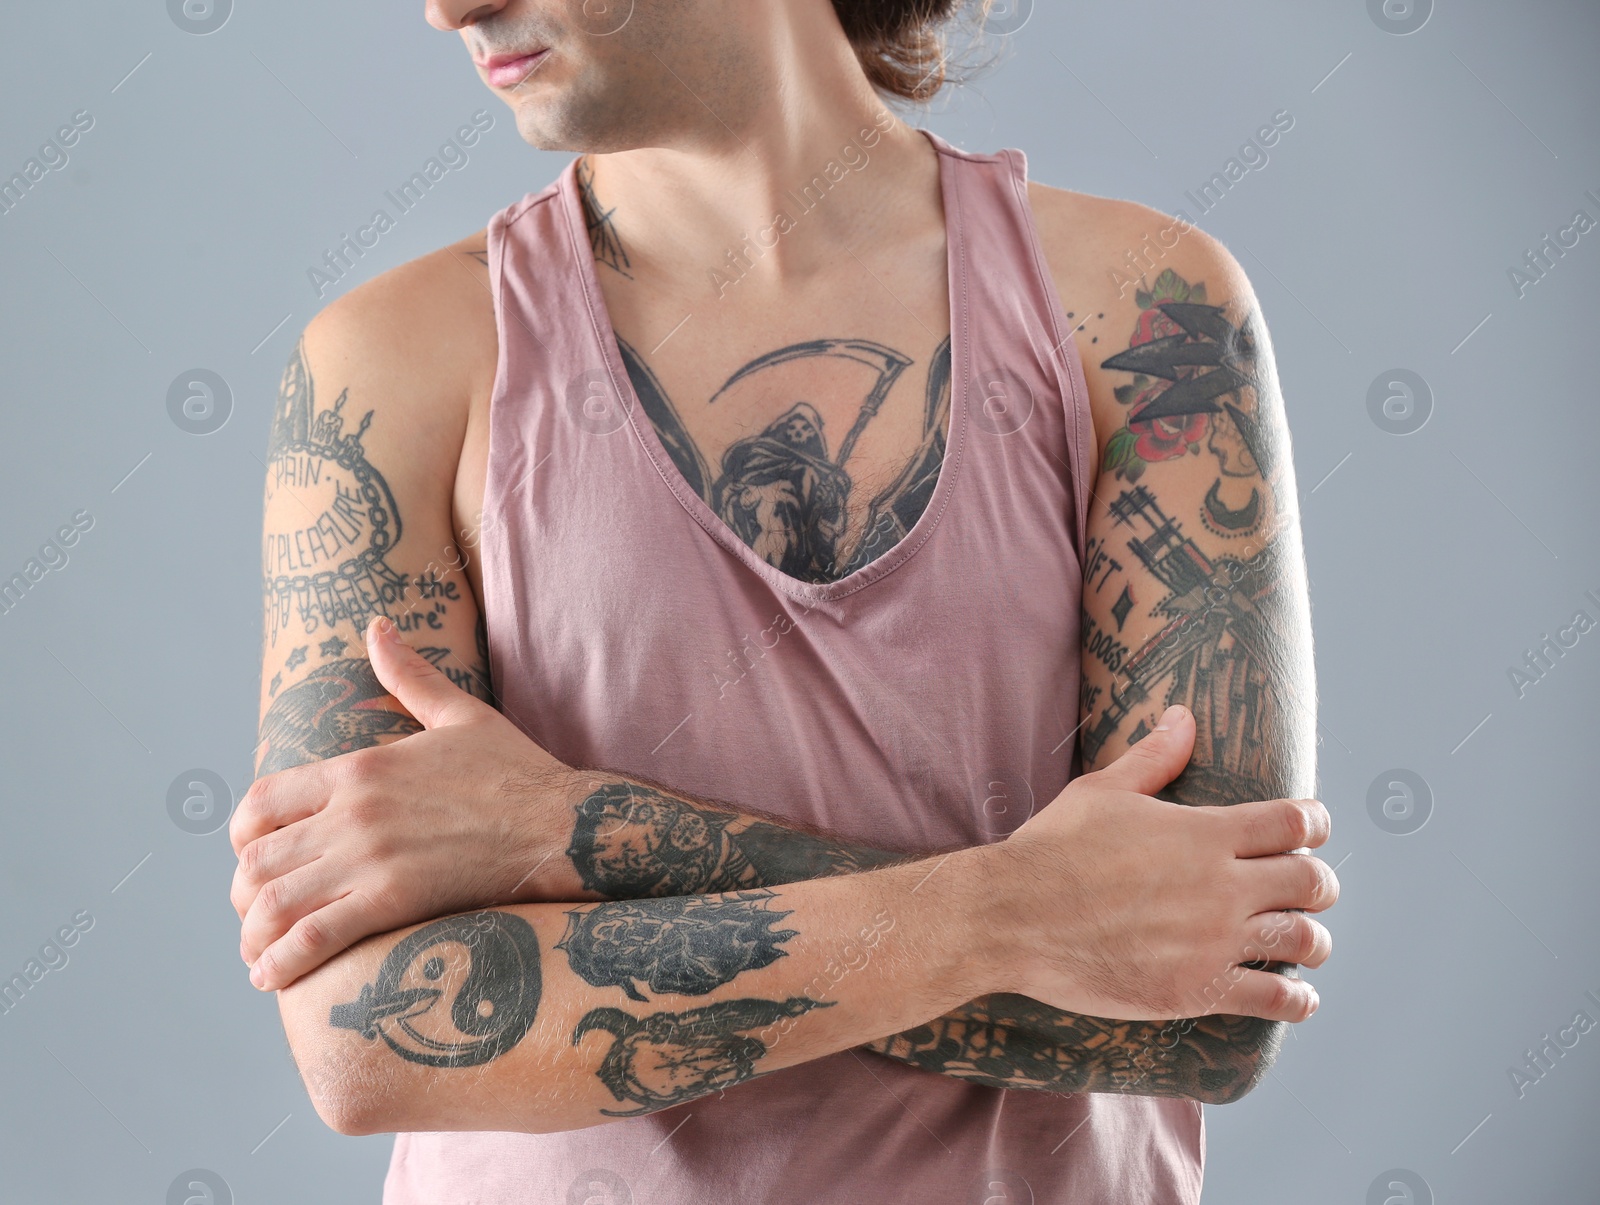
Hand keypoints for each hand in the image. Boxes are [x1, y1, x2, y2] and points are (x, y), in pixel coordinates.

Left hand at [231, 615, 580, 990]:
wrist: (564, 822)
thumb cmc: (517, 770)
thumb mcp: (458, 714)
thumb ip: (409, 675)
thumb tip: (378, 625)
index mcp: (359, 767)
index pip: (261, 801)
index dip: (242, 838)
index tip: (251, 858)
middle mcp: (353, 811)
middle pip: (258, 859)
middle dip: (244, 896)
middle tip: (255, 917)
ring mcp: (371, 857)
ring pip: (275, 902)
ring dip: (254, 935)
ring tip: (257, 956)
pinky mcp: (394, 901)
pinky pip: (315, 937)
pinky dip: (281, 961)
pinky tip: (272, 978)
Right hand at [977, 704, 1336, 1022]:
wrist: (1014, 918)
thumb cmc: (1054, 849)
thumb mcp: (1102, 791)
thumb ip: (1154, 757)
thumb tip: (1183, 716)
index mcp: (1205, 833)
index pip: (1295, 823)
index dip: (1314, 824)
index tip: (1312, 830)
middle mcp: (1221, 886)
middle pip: (1312, 883)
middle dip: (1320, 884)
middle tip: (1311, 889)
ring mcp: (1213, 941)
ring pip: (1303, 940)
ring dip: (1314, 939)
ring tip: (1308, 941)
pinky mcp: (1197, 989)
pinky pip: (1274, 998)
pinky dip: (1296, 998)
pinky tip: (1298, 995)